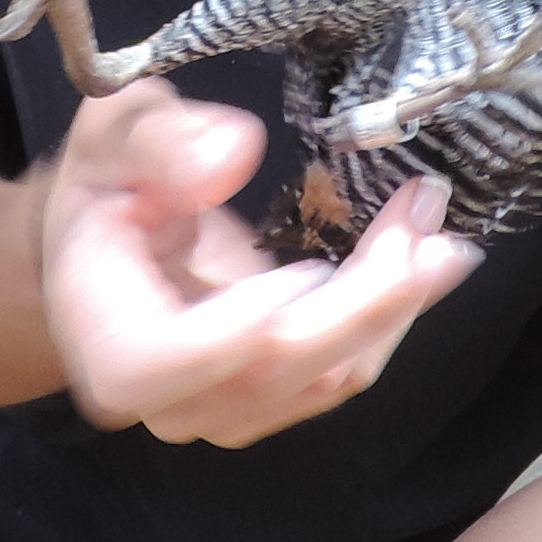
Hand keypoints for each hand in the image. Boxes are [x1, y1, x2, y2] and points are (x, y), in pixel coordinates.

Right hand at [36, 78, 482, 446]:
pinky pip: (346, 369)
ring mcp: (226, 409)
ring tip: (434, 226)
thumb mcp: (116, 132)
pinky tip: (419, 251)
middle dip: (361, 300)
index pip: (170, 360)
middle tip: (422, 224)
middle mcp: (168, 399)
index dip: (241, 328)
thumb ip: (163, 142)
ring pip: (327, 377)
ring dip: (393, 304)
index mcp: (109, 342)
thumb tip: (231, 156)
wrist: (110, 232)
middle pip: (274, 369)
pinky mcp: (274, 397)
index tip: (309, 268)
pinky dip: (389, 312)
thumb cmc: (107, 181)